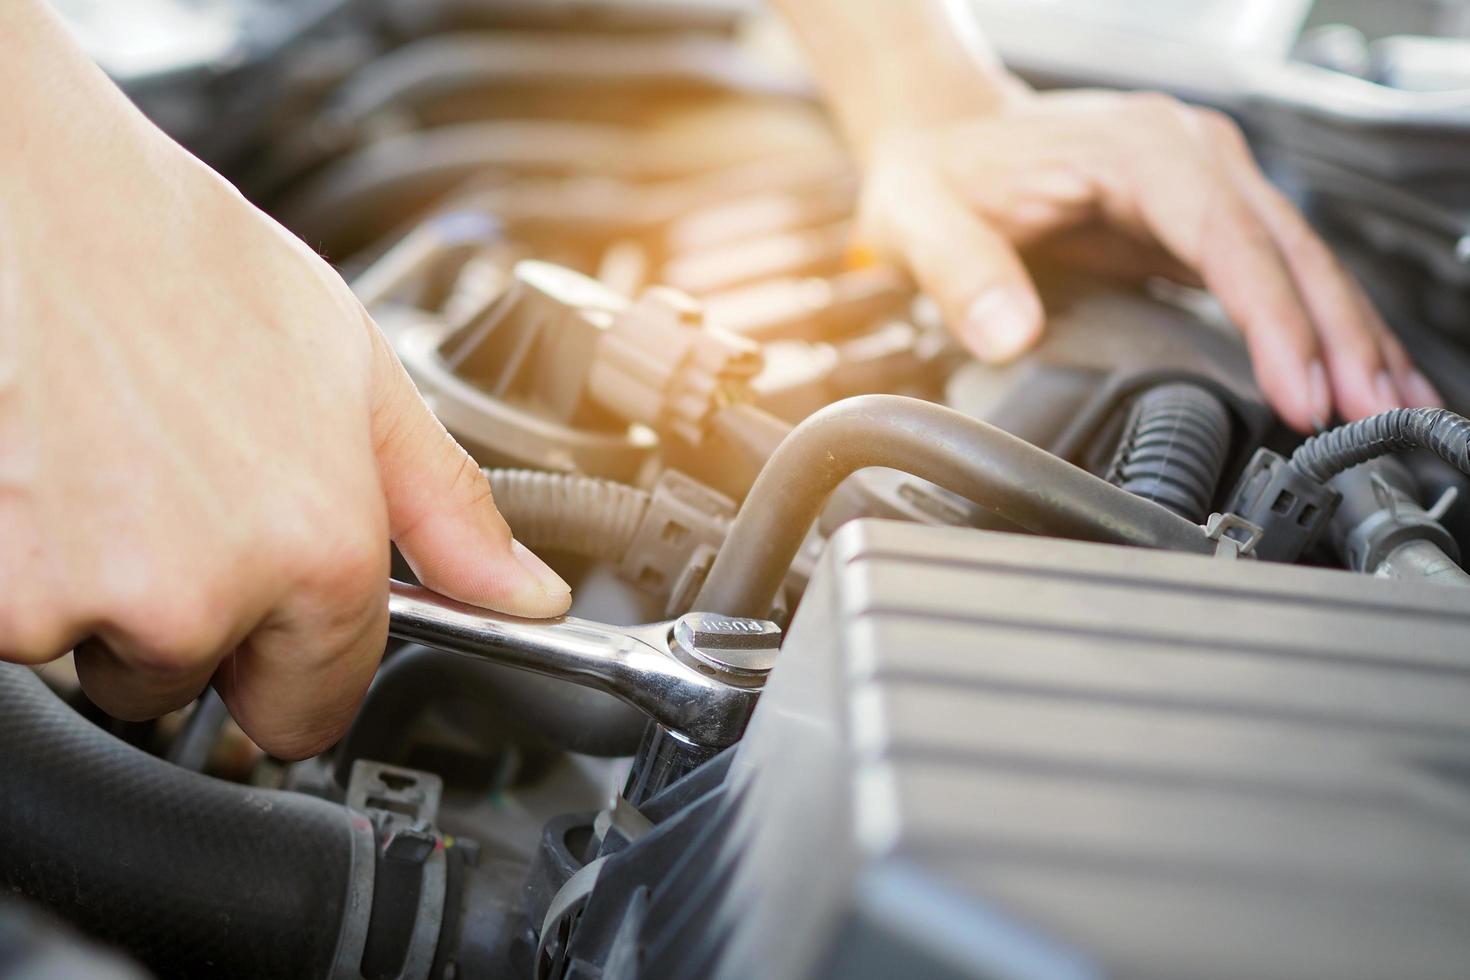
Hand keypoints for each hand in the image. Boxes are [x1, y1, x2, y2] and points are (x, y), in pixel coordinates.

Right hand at [0, 5, 569, 756]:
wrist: (23, 196)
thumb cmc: (172, 259)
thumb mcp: (354, 373)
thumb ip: (447, 508)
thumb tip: (524, 595)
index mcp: (316, 551)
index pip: (315, 709)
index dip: (297, 668)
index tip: (275, 628)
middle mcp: (200, 597)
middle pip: (195, 687)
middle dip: (190, 625)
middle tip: (173, 499)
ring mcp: (75, 601)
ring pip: (97, 656)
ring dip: (100, 593)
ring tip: (102, 466)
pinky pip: (15, 623)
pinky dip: (23, 567)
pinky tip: (42, 473)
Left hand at [858, 89, 1440, 430]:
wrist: (944, 143)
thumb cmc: (940, 177)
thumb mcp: (924, 221)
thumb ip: (964, 274)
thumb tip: (1012, 330)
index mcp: (1136, 148)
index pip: (1228, 237)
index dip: (1273, 319)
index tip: (1300, 388)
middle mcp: (1187, 155)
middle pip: (1289, 249)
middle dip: (1336, 339)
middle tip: (1367, 418)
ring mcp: (1204, 185)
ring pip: (1301, 261)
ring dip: (1348, 335)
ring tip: (1390, 406)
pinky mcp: (1203, 220)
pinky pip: (1278, 273)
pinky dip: (1318, 325)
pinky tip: (1350, 370)